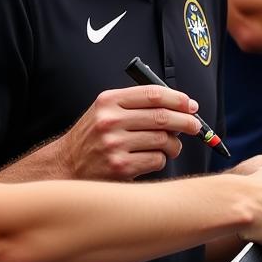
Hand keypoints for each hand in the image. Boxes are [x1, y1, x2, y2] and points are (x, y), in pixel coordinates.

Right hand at [54, 84, 201, 180]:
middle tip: (195, 126)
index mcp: (109, 101)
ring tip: (172, 146)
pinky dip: (161, 159)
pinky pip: (156, 160)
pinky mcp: (120, 167)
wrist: (66, 166)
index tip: (191, 105)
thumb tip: (180, 105)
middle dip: (186, 121)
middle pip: (163, 117)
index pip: (153, 94)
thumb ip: (136, 103)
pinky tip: (154, 158)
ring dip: (174, 144)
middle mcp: (110, 121)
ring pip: (163, 140)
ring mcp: (115, 145)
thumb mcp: (106, 110)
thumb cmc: (93, 137)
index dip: (178, 99)